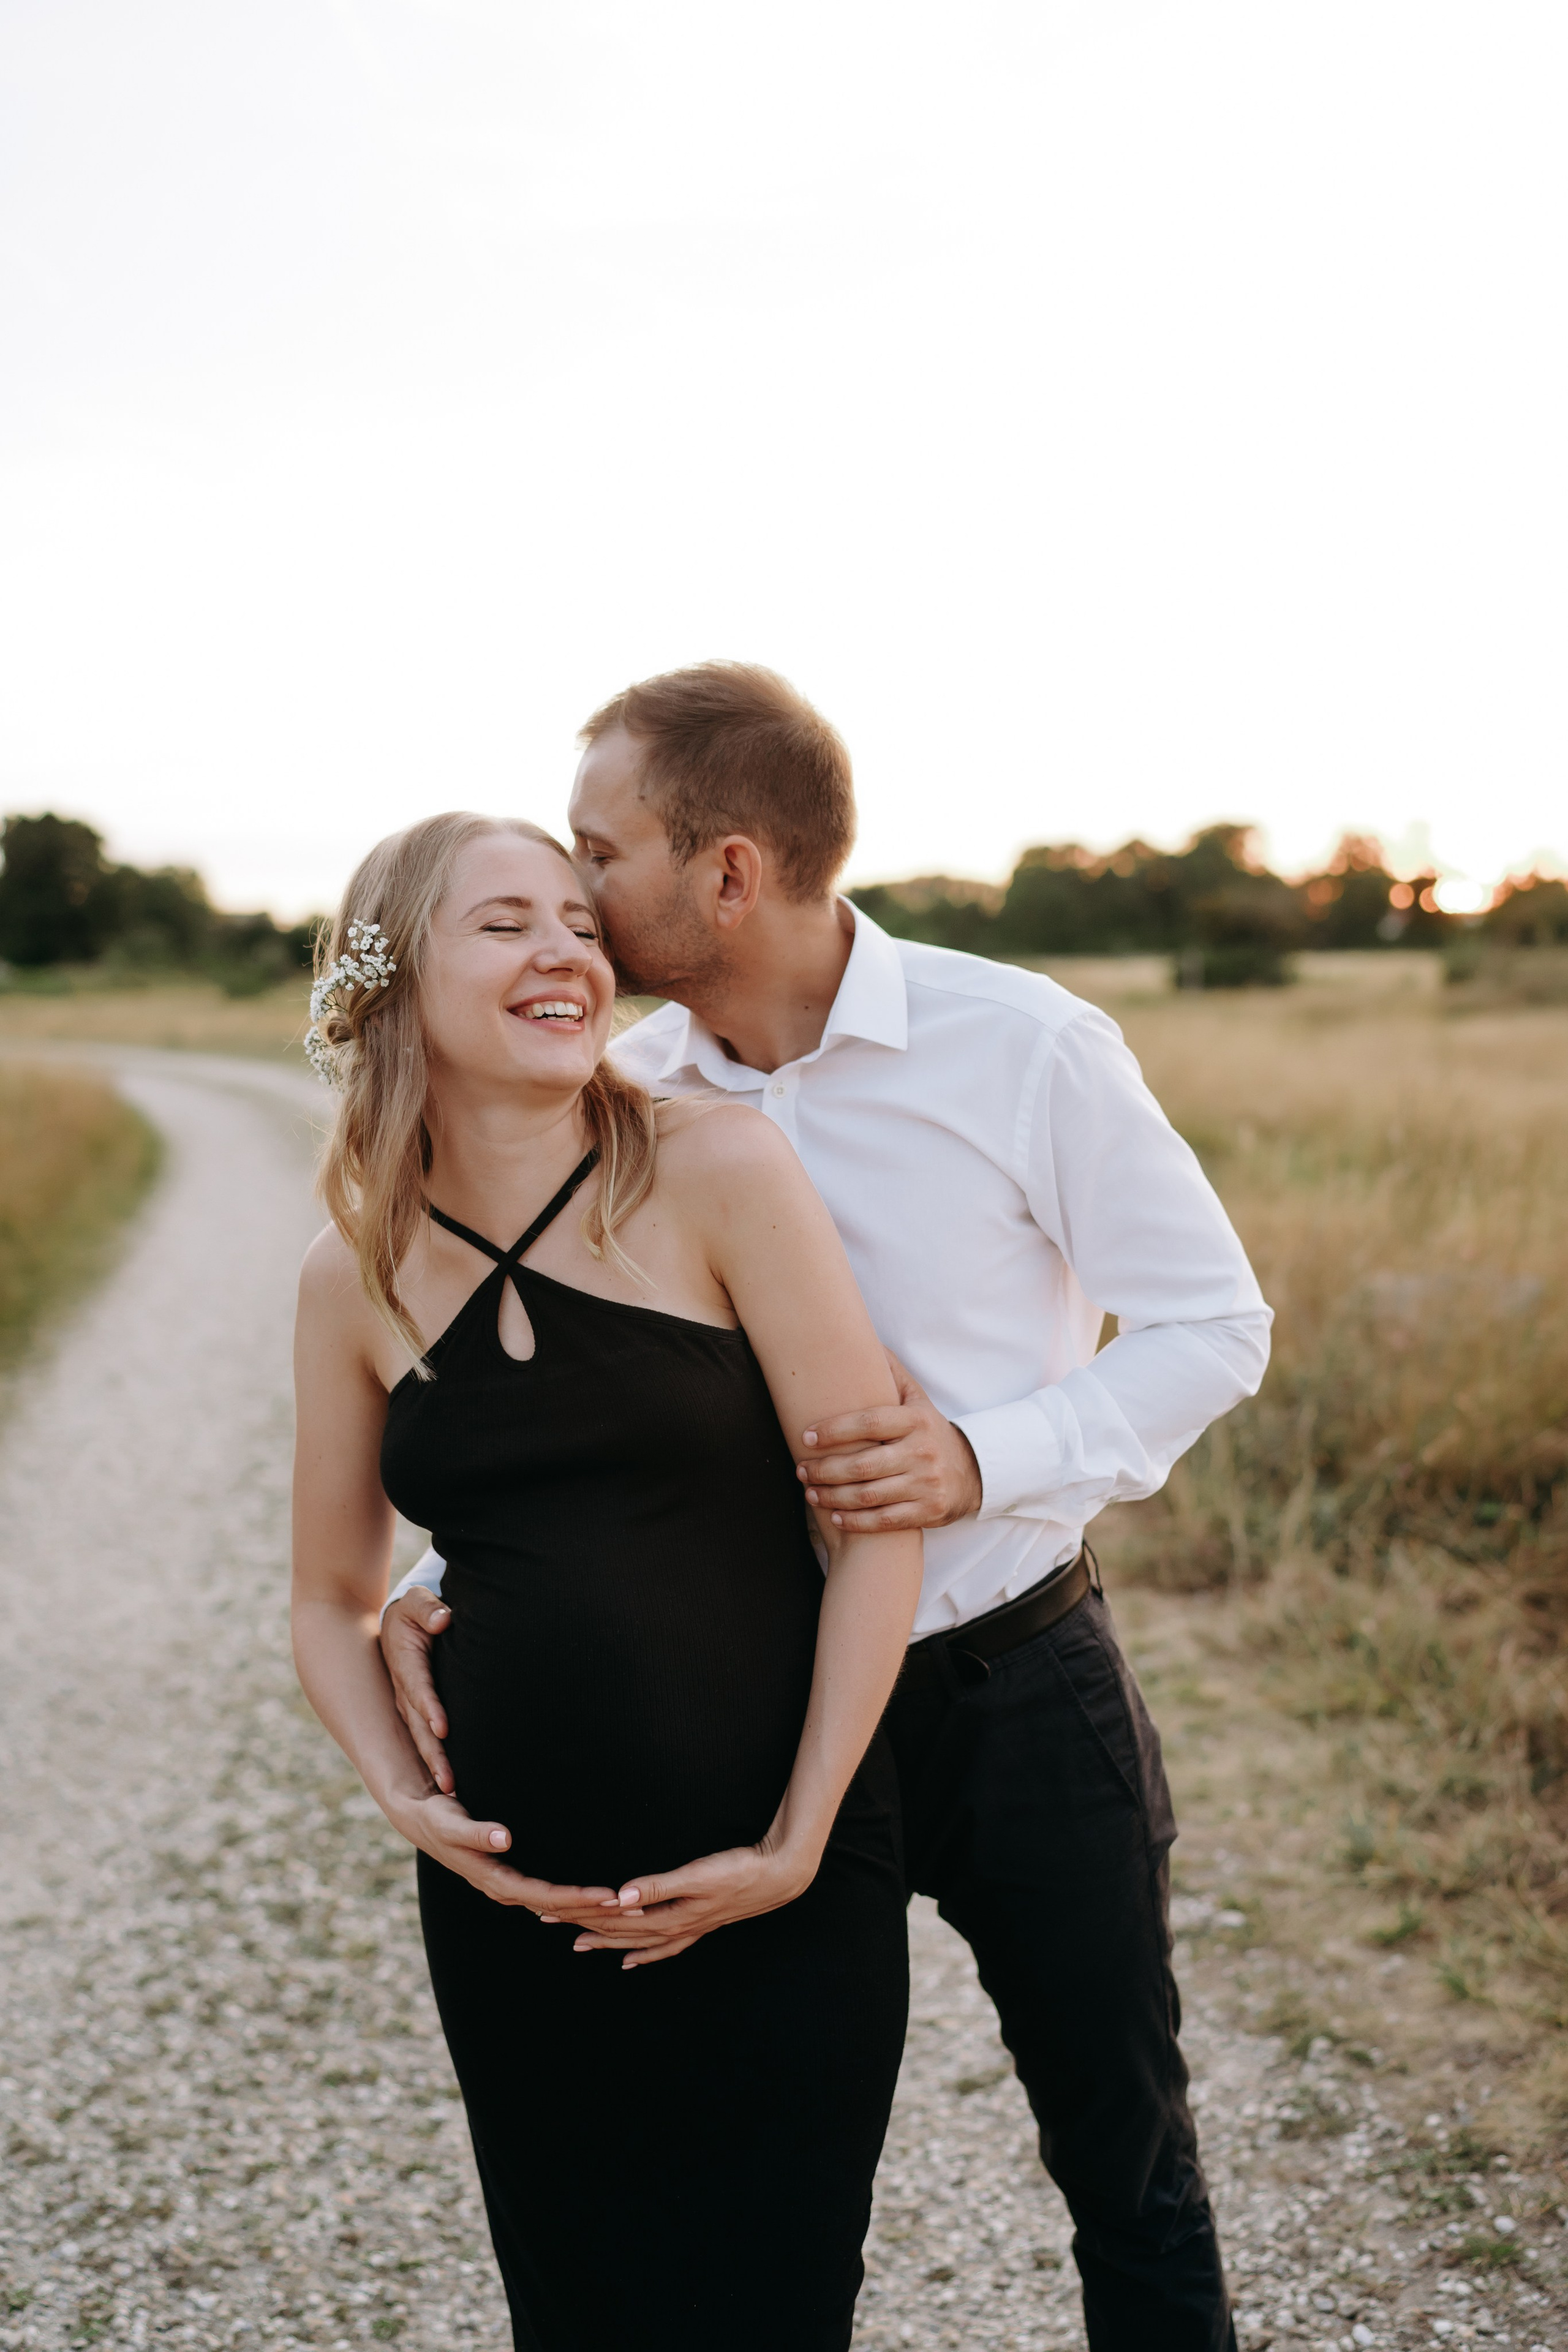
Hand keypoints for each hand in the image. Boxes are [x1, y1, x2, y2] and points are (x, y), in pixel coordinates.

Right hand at [380, 1586, 453, 1794]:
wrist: (398, 1623)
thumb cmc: (415, 1610)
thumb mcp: (417, 1602)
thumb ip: (428, 1608)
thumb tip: (443, 1618)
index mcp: (406, 1664)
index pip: (419, 1689)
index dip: (431, 1708)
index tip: (443, 1728)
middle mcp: (405, 1691)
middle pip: (420, 1726)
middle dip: (433, 1754)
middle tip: (450, 1782)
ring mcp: (409, 1705)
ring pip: (422, 1739)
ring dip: (435, 1765)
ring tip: (453, 1792)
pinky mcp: (417, 1714)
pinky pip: (426, 1740)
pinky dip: (436, 1762)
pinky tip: (453, 1785)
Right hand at [384, 1785, 627, 1919]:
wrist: (421, 1821)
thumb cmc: (438, 1818)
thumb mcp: (450, 1821)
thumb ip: (476, 1831)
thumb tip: (504, 1837)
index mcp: (493, 1879)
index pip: (542, 1895)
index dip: (575, 1898)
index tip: (606, 1897)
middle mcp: (503, 1888)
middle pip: (555, 1906)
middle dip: (592, 1909)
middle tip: (632, 1907)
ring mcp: (508, 1885)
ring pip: (554, 1905)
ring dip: (587, 1908)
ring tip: (625, 1906)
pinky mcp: (511, 1878)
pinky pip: (547, 1896)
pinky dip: (572, 1900)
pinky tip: (594, 1902)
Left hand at [541, 1841, 820, 1969]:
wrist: (778, 1876)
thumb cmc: (739, 1871)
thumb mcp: (697, 1875)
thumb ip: (658, 1886)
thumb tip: (619, 1897)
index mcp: (670, 1916)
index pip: (615, 1920)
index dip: (582, 1916)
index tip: (550, 1910)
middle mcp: (675, 1928)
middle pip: (620, 1933)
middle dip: (584, 1928)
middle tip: (549, 1922)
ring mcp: (688, 1929)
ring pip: (638, 1943)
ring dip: (608, 1943)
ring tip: (580, 1945)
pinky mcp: (700, 1924)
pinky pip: (665, 1947)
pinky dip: (645, 1954)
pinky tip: (633, 1960)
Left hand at [795, 1348, 982, 1530]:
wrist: (972, 1472)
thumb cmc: (930, 1432)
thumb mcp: (918, 1400)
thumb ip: (891, 1374)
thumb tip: (865, 1341)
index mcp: (916, 1420)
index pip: (869, 1422)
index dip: (834, 1430)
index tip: (806, 1436)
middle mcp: (922, 1452)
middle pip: (864, 1464)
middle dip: (825, 1469)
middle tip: (801, 1469)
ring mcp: (926, 1484)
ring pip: (870, 1495)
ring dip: (834, 1496)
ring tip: (811, 1492)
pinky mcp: (928, 1511)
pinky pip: (885, 1520)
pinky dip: (857, 1521)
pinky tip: (836, 1516)